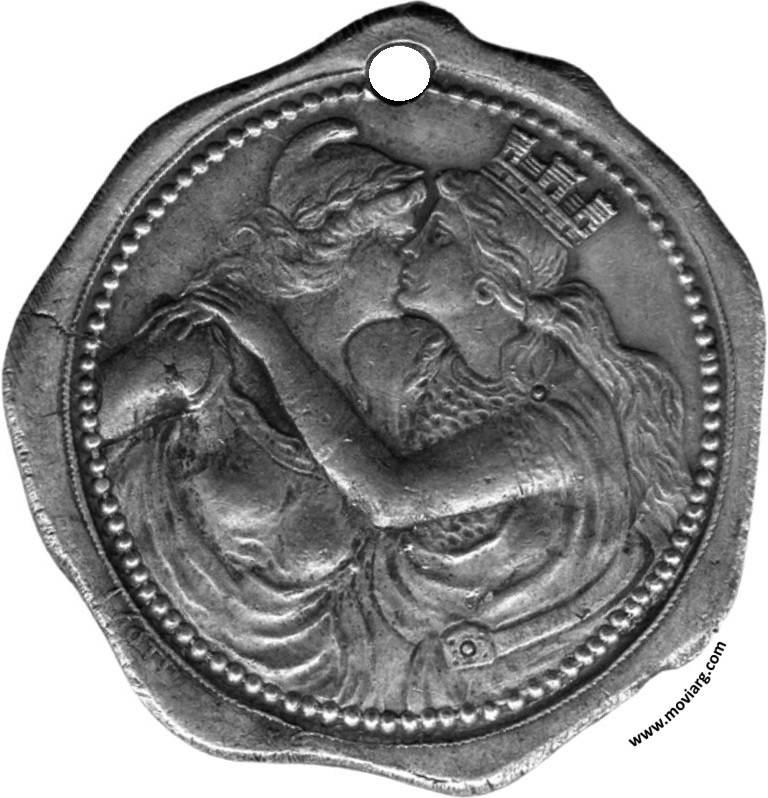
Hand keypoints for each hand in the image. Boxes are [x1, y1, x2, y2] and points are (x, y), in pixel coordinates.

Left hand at [137, 273, 286, 360]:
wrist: (278, 345)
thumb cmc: (277, 342)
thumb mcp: (273, 329)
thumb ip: (266, 324)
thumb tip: (266, 326)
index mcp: (258, 304)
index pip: (240, 290)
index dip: (228, 285)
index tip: (217, 281)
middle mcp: (249, 303)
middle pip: (228, 289)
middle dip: (214, 284)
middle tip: (200, 281)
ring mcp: (242, 309)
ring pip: (220, 295)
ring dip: (205, 290)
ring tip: (193, 287)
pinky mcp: (234, 318)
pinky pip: (216, 305)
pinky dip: (204, 300)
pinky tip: (194, 298)